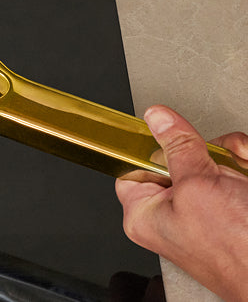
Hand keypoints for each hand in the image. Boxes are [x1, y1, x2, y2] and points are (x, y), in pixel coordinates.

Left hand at [115, 105, 247, 301]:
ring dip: (233, 159)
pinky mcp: (232, 208)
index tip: (170, 131)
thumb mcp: (198, 187)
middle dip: (208, 151)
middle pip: (178, 157)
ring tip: (243, 171)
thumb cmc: (238, 251)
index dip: (152, 147)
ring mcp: (205, 210)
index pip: (133, 165)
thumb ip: (177, 148)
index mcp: (146, 214)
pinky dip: (245, 168)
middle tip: (221, 163)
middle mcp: (172, 213)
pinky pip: (234, 173)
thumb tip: (158, 118)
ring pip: (212, 161)